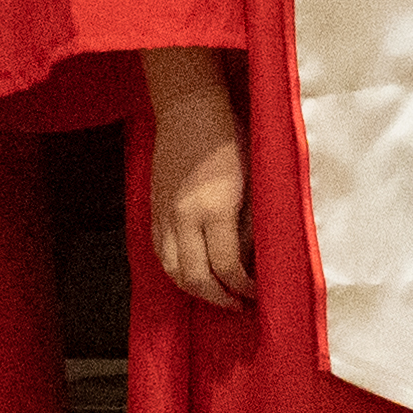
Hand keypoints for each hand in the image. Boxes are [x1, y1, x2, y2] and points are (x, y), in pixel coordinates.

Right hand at [140, 50, 249, 308]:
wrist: (189, 107)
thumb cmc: (230, 136)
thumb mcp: (254, 179)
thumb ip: (252, 223)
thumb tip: (252, 257)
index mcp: (213, 209)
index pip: (226, 267)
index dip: (244, 288)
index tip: (259, 292)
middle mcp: (183, 218)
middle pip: (194, 278)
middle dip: (218, 298)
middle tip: (239, 304)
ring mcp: (163, 215)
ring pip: (172, 270)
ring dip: (195, 290)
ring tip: (217, 295)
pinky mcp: (153, 209)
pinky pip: (160, 253)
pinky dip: (176, 271)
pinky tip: (193, 272)